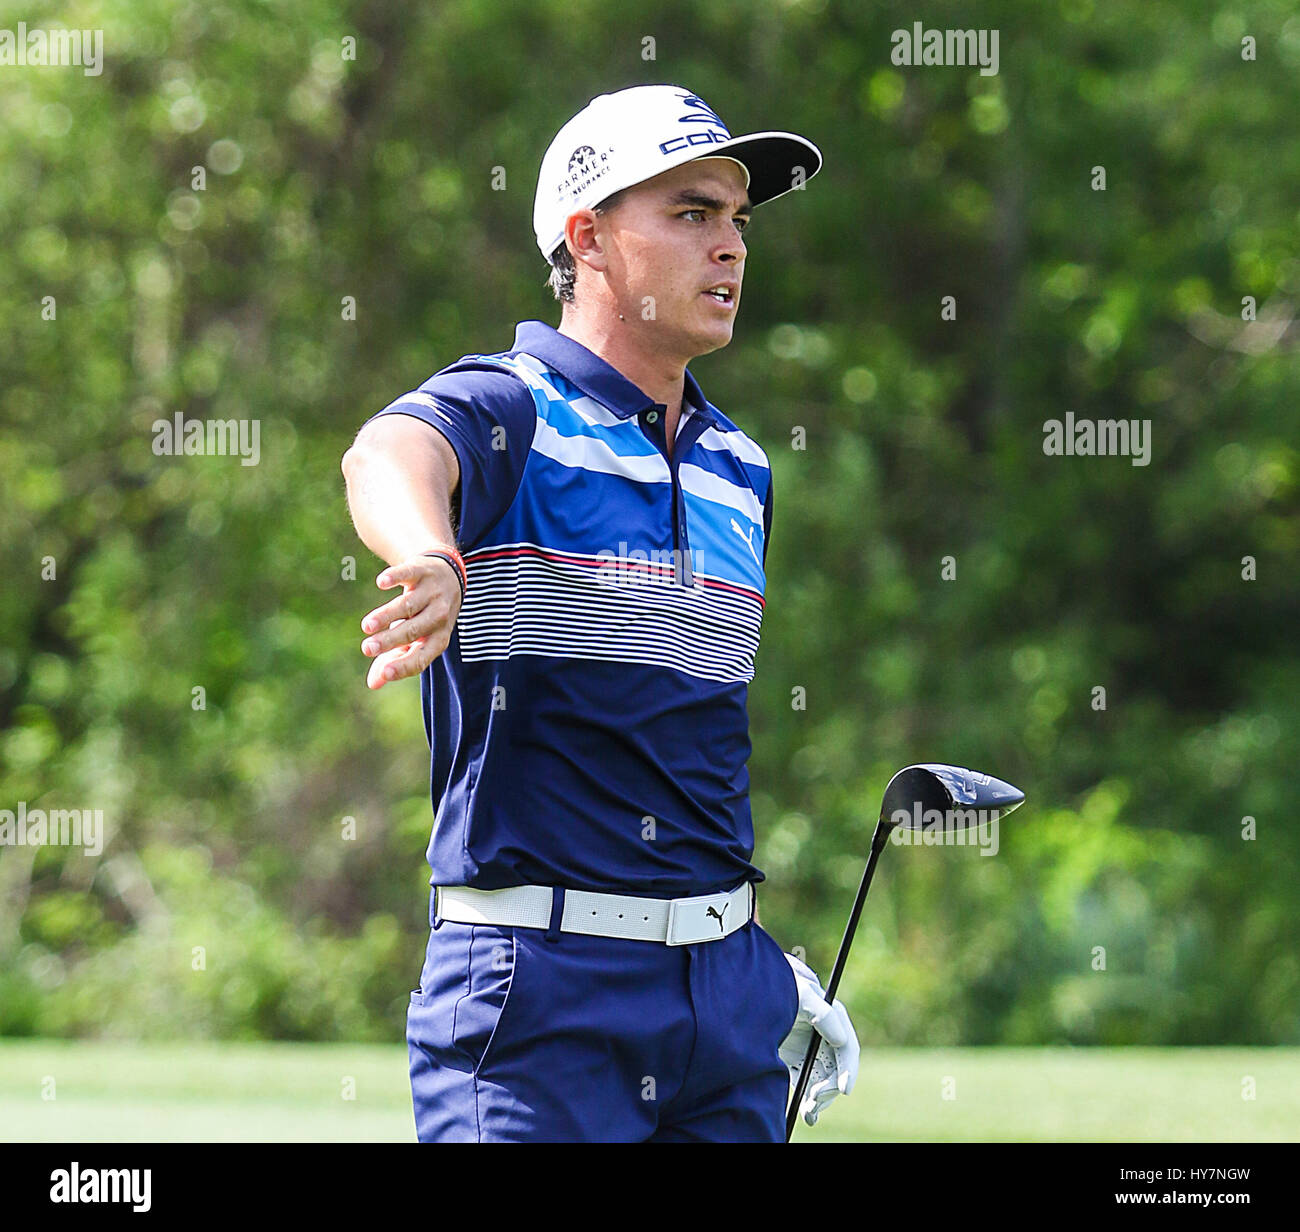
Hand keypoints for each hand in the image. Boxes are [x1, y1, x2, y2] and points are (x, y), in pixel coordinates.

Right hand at [359, 553, 462, 688]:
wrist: (447, 574)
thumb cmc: (425, 615)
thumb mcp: (415, 638)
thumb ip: (394, 659)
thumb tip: (373, 684)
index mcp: (438, 638)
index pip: (422, 658)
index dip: (403, 666)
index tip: (384, 674)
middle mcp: (440, 616)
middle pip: (414, 630)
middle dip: (390, 641)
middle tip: (367, 648)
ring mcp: (432, 591)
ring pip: (409, 605)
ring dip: (387, 615)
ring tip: (367, 626)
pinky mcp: (422, 570)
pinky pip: (409, 573)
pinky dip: (396, 576)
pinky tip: (382, 583)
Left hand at [779, 953, 859, 1125]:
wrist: (745, 988)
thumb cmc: (777, 987)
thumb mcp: (800, 995)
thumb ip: (822, 1013)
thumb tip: (842, 1040)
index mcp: (830, 1016)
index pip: (846, 1046)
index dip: (848, 1068)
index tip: (843, 1089)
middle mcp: (823, 1034)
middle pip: (837, 1067)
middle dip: (829, 1087)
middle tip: (814, 1102)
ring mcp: (809, 1046)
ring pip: (823, 1078)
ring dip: (820, 1097)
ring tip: (809, 1112)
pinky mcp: (795, 1057)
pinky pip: (808, 1081)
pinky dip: (808, 1097)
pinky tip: (806, 1112)